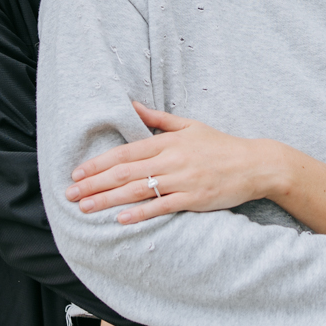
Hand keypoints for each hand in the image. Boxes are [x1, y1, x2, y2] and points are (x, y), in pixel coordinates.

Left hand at [66, 101, 325, 239]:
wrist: (254, 164)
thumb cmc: (220, 144)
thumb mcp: (189, 125)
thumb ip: (158, 119)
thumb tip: (132, 105)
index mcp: (167, 142)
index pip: (125, 153)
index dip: (99, 163)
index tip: (78, 171)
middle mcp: (171, 160)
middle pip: (125, 172)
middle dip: (94, 184)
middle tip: (70, 193)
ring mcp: (182, 180)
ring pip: (138, 190)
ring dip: (108, 200)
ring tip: (85, 208)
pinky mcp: (193, 199)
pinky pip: (161, 206)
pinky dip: (140, 213)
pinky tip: (120, 219)